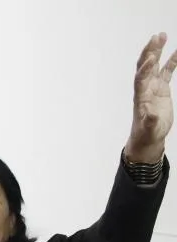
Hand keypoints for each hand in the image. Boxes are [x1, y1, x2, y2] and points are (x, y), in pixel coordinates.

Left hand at [126, 33, 176, 161]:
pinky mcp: (161, 88)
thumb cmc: (147, 133)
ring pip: (155, 65)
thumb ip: (149, 121)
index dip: (144, 69)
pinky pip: (167, 71)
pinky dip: (171, 60)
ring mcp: (153, 86)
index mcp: (140, 97)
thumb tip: (150, 114)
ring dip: (158, 51)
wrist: (149, 136)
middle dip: (149, 52)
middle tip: (156, 37)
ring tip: (162, 35)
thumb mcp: (149, 128)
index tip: (150, 58)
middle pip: (145, 66)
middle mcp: (145, 88)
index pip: (140, 79)